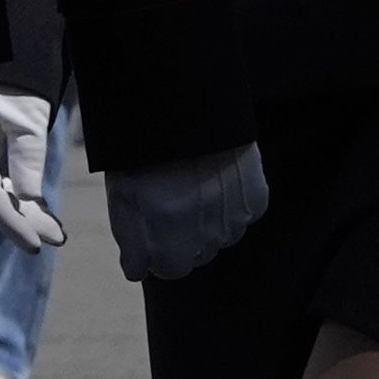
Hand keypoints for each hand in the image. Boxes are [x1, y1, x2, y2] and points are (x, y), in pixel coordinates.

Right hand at [0, 87, 63, 254]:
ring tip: (53, 232)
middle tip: (52, 240)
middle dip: (19, 221)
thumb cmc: (17, 75)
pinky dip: (16, 194)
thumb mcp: (28, 116)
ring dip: (20, 212)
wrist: (2, 43)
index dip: (10, 221)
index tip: (35, 244)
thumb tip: (28, 201)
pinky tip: (38, 210)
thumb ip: (26, 159)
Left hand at [106, 143, 269, 285]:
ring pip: (222, 237)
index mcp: (170, 232)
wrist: (184, 105)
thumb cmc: (145, 153)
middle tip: (170, 202)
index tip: (153, 234)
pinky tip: (216, 181)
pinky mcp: (256, 197)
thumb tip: (138, 273)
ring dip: (208, 224)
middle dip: (182, 239)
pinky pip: (244, 216)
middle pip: (197, 255)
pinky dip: (231, 207)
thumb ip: (130, 242)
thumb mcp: (122, 196)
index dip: (159, 255)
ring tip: (193, 187)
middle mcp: (208, 230)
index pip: (172, 270)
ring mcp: (236, 215)